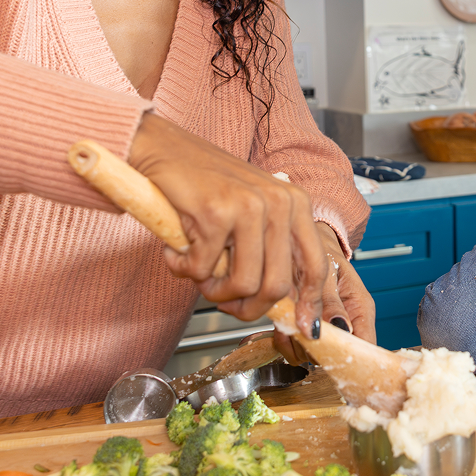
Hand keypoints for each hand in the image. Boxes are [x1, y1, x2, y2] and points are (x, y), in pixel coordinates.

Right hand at [126, 113, 325, 330]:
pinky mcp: (216, 212)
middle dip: (246, 306)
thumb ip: (270, 249)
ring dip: (212, 290)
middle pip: (277, 286)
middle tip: (223, 301)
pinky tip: (176, 248)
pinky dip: (182, 268)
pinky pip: (202, 269)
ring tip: (195, 271)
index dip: (310, 304)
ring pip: (243, 284)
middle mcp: (279, 202)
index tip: (302, 328)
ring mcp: (249, 206)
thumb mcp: (251, 212)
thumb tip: (284, 303)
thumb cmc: (203, 185)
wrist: (159, 147)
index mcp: (295, 202)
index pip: (316, 265)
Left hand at [274, 223, 377, 363]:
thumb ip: (330, 301)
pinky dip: (284, 341)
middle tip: (300, 326)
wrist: (304, 243)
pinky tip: (281, 325)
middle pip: (337, 355)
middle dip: (315, 347)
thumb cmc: (322, 252)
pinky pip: (294, 348)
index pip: (366, 345)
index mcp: (360, 309)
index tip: (331, 354)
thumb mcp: (327, 271)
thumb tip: (340, 328)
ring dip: (296, 344)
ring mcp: (325, 329)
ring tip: (289, 321)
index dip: (351, 355)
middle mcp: (345, 324)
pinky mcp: (305, 329)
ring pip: (313, 355)